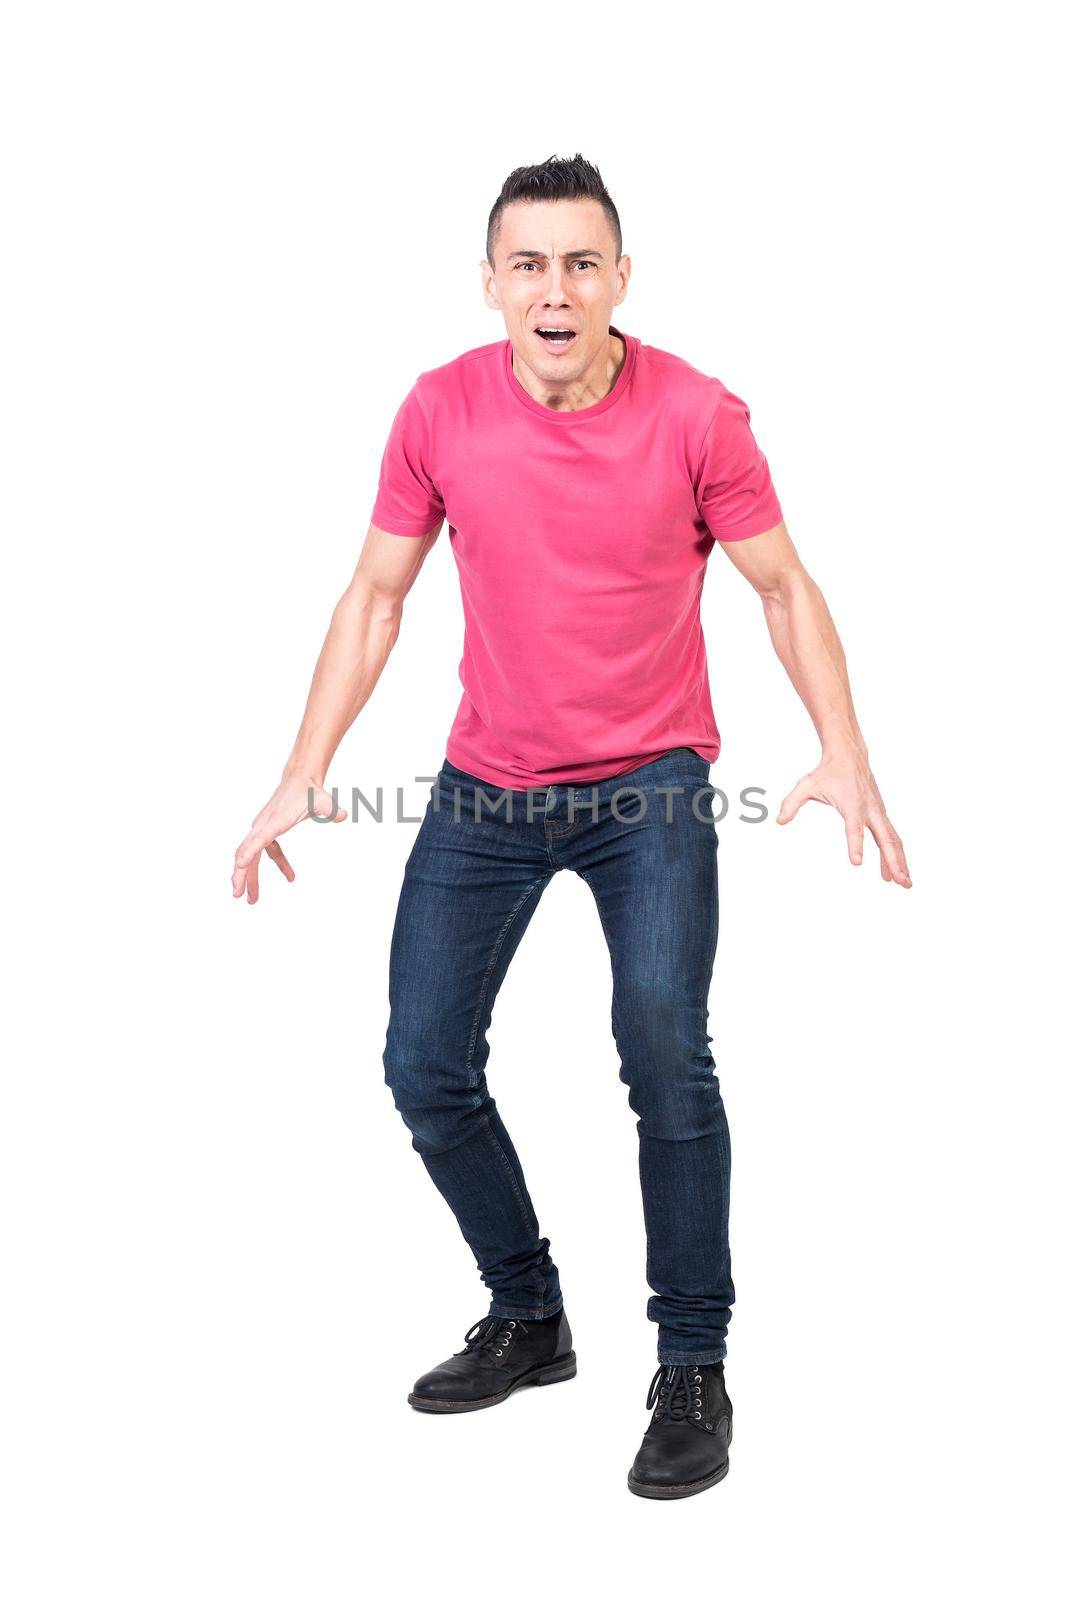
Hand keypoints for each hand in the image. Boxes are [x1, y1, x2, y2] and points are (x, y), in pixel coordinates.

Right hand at [231, 774, 348, 903]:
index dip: (249, 853)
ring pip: (251, 856)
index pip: (259, 839)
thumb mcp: (323, 801)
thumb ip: (331, 809)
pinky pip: (267, 852)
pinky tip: (291, 876)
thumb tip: (343, 815)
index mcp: (274, 821)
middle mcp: (263, 825)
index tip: (240, 866)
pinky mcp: (268, 831)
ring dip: (251, 877)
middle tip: (239, 895)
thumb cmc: (309, 791)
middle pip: (246, 852)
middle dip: (241, 874)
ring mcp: (263, 829)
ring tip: (253, 899)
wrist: (299, 779)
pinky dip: (277, 864)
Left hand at [777, 748, 911, 887]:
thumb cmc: (828, 772)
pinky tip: (892, 873)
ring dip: (900, 862)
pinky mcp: (881, 814)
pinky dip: (894, 854)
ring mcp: (878, 812)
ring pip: (893, 840)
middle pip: (885, 839)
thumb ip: (792, 803)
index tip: (857, 863)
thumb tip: (779, 820)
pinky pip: (891, 837)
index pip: (854, 828)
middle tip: (901, 882)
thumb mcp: (806, 785)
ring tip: (905, 884)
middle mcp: (870, 809)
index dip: (855, 845)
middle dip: (894, 862)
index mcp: (852, 804)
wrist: (849, 755)